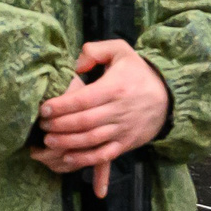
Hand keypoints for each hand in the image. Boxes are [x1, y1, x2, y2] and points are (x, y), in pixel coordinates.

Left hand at [32, 39, 171, 196]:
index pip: (83, 99)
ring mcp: (123, 129)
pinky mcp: (126, 143)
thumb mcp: (120, 51)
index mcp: (115, 88)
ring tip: (49, 141)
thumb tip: (77, 65)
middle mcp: (119, 110)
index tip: (44, 109)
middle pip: (84, 122)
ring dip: (68, 143)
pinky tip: (68, 157)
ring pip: (92, 140)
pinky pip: (104, 155)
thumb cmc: (137, 72)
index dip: (61, 106)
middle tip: (42, 125)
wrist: (167, 96)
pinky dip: (85, 159)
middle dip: (59, 125)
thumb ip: (95, 51)